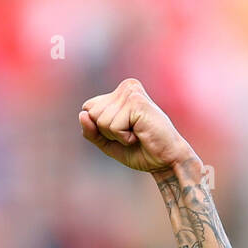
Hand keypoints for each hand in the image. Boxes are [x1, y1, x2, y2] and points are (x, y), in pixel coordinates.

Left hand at [79, 78, 196, 174]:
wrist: (165, 160)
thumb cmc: (139, 150)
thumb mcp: (107, 142)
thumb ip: (91, 130)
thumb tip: (82, 114)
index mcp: (119, 92)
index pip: (87, 109)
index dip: (99, 129)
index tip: (122, 131)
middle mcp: (126, 87)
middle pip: (92, 113)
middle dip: (107, 132)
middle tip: (130, 134)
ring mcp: (132, 92)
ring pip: (101, 120)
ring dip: (116, 135)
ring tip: (136, 134)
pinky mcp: (137, 102)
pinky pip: (113, 126)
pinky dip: (123, 137)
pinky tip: (139, 134)